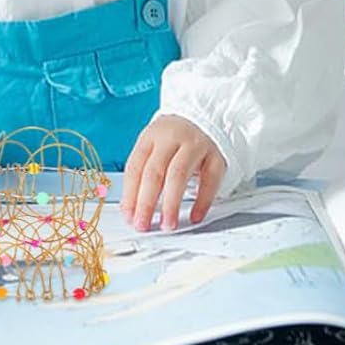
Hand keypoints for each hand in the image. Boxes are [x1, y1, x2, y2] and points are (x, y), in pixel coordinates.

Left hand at [120, 116, 226, 232]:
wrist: (203, 120)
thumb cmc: (173, 142)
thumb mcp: (153, 149)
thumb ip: (142, 176)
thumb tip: (133, 212)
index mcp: (150, 137)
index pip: (135, 167)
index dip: (130, 195)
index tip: (129, 218)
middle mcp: (172, 138)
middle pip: (155, 171)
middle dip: (146, 202)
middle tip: (143, 225)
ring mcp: (195, 145)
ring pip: (179, 174)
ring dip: (171, 203)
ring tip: (168, 224)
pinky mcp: (215, 156)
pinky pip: (209, 180)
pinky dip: (202, 200)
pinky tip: (195, 216)